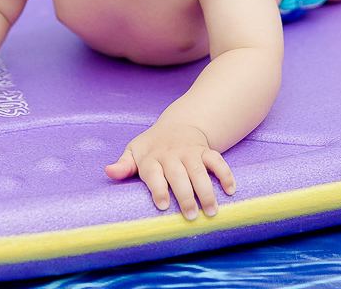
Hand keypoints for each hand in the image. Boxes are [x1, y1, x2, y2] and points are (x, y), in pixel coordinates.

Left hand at [105, 120, 235, 220]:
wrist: (178, 124)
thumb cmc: (152, 146)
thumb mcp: (134, 151)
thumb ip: (124, 165)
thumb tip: (109, 172)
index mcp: (151, 157)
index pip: (153, 173)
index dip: (158, 188)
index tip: (164, 206)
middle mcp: (171, 154)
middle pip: (179, 175)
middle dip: (185, 195)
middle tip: (190, 216)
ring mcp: (190, 152)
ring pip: (200, 171)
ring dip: (206, 191)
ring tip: (211, 211)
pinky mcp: (205, 151)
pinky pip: (217, 160)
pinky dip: (225, 174)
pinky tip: (231, 191)